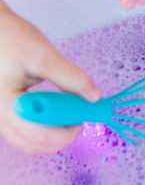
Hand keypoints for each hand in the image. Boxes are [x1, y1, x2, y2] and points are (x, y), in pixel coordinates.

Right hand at [0, 0, 99, 154]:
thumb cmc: (10, 39)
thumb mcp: (44, 55)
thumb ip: (70, 77)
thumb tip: (94, 96)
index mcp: (5, 105)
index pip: (39, 135)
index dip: (67, 132)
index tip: (84, 116)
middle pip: (33, 145)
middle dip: (62, 137)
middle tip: (78, 115)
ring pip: (27, 143)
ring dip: (52, 135)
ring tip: (67, 109)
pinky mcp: (2, 113)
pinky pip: (22, 133)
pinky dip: (42, 128)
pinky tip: (54, 107)